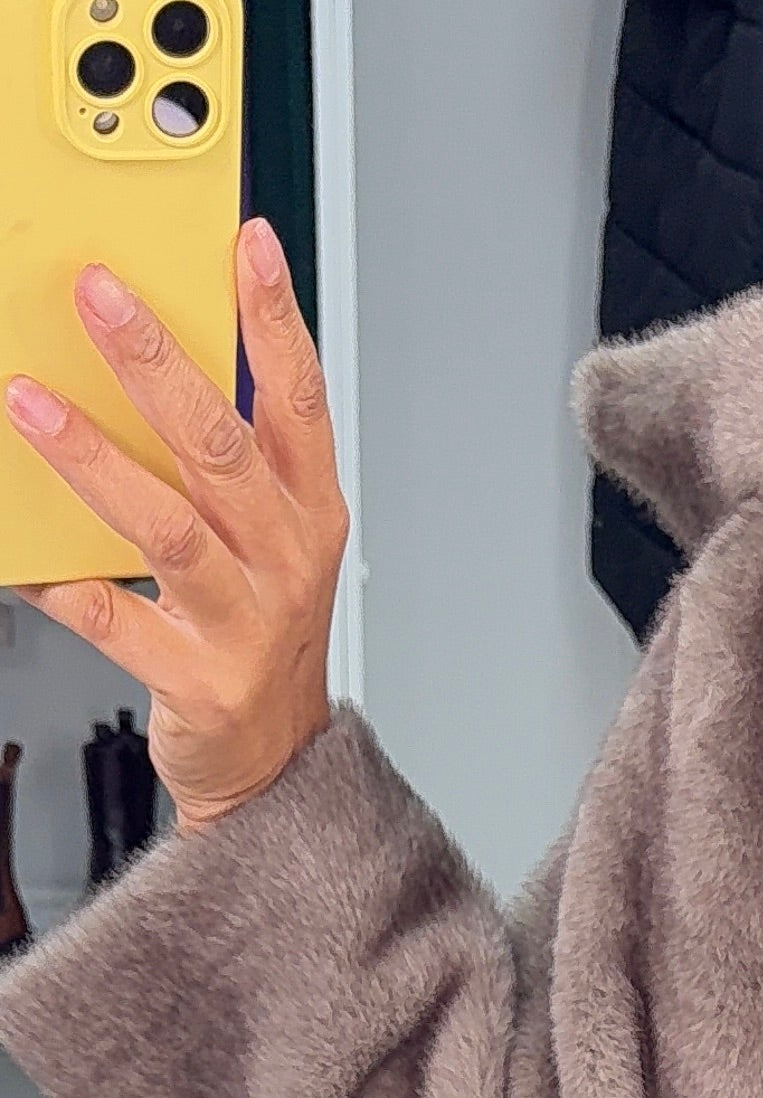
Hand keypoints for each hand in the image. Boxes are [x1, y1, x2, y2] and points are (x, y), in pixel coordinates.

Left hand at [4, 221, 347, 837]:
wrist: (274, 764)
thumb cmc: (262, 635)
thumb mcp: (270, 536)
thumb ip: (227, 454)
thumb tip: (150, 356)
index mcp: (307, 510)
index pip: (300, 397)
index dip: (275, 318)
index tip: (247, 243)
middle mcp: (283, 558)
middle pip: (220, 446)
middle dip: (155, 362)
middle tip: (98, 294)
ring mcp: (243, 621)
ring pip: (167, 526)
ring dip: (94, 458)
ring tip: (31, 402)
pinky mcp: (196, 679)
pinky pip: (115, 620)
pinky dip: (65, 583)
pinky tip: (23, 553)